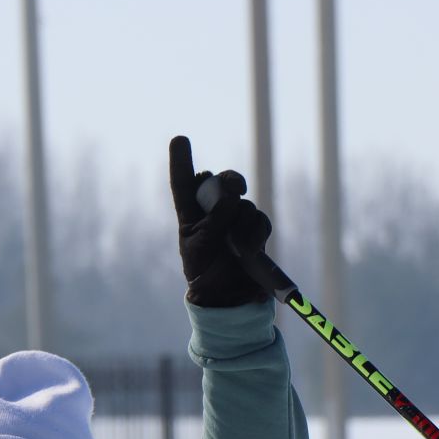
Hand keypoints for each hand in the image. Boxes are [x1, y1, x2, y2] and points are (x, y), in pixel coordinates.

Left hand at [168, 135, 272, 306]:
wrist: (227, 298)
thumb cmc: (204, 272)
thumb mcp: (201, 245)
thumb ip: (214, 219)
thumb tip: (233, 196)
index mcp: (190, 213)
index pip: (184, 183)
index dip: (181, 160)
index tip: (180, 139)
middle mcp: (213, 211)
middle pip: (223, 181)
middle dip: (230, 180)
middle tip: (237, 188)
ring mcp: (235, 219)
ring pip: (244, 203)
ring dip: (242, 221)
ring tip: (236, 246)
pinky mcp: (254, 231)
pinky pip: (259, 220)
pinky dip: (256, 232)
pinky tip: (250, 249)